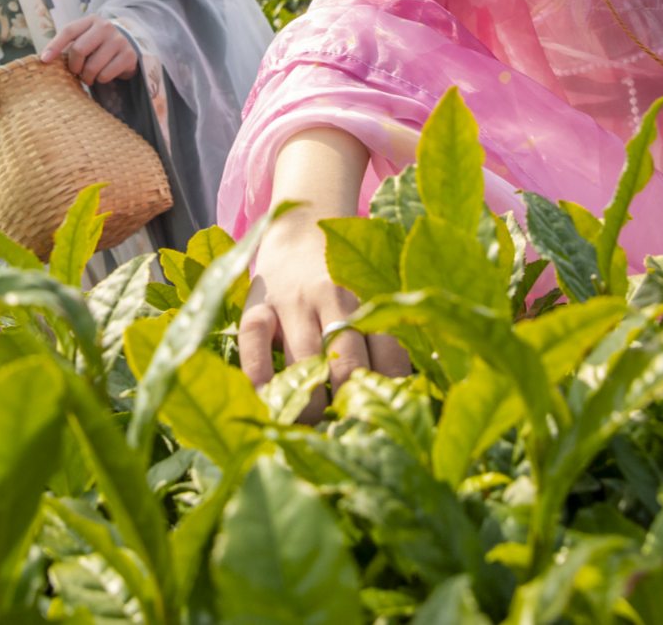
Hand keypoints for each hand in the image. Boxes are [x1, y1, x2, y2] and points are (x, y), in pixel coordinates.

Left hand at [39, 14, 138, 84]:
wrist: (128, 47)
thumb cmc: (98, 45)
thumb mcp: (84, 39)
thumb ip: (68, 47)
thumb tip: (46, 60)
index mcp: (91, 20)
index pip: (69, 31)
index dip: (55, 46)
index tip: (45, 60)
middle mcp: (105, 27)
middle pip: (79, 49)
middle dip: (74, 66)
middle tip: (75, 72)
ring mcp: (118, 40)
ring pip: (92, 66)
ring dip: (86, 77)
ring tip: (88, 77)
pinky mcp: (128, 55)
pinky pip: (105, 74)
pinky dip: (100, 80)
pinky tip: (102, 76)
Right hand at [238, 215, 411, 422]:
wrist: (298, 228)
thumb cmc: (341, 283)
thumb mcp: (369, 300)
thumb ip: (385, 342)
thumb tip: (407, 401)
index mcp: (371, 301)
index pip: (390, 357)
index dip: (389, 397)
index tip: (386, 425)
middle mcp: (333, 299)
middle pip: (348, 362)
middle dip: (350, 407)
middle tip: (348, 435)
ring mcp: (293, 302)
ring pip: (304, 361)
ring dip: (310, 405)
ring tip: (312, 431)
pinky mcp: (256, 306)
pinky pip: (255, 347)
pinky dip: (261, 380)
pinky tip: (269, 404)